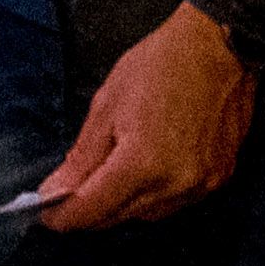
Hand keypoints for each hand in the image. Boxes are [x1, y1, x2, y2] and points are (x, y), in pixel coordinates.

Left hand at [34, 2, 256, 230]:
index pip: (94, 209)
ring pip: (148, 215)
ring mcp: (202, 185)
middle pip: (120, 217)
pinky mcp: (219, 179)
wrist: (219, 48)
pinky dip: (153, 196)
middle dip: (90, 212)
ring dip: (122, 206)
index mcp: (142, 163)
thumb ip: (82, 157)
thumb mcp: (107, 105)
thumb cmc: (159, 66)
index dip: (64, 217)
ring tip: (104, 181)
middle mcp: (175, 184)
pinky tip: (141, 175)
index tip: (45, 216)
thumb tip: (56, 190)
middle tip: (67, 198)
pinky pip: (176, 203)